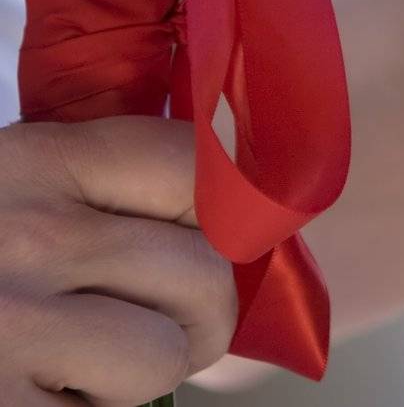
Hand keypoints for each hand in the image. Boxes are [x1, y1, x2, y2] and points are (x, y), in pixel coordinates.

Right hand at [0, 117, 234, 405]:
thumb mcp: (11, 197)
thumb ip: (99, 197)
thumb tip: (238, 224)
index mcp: (31, 162)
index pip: (193, 169)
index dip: (225, 215)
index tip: (207, 245)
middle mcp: (23, 234)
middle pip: (202, 271)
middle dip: (197, 317)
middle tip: (151, 333)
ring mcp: (4, 326)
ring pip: (163, 356)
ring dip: (138, 380)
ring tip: (77, 373)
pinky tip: (35, 397)